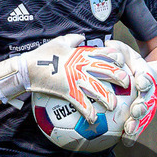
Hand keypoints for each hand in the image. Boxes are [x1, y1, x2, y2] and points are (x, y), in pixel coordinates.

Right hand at [0, 34, 129, 122]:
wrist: (27, 68)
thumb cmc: (41, 55)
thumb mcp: (58, 42)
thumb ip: (72, 39)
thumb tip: (81, 37)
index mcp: (81, 54)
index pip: (103, 54)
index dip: (115, 57)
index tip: (124, 62)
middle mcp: (81, 65)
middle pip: (105, 70)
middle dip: (119, 77)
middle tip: (128, 84)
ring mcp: (75, 78)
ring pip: (97, 88)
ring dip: (107, 98)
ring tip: (114, 106)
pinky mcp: (67, 90)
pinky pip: (81, 103)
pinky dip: (88, 112)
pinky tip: (94, 120)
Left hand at [105, 40, 156, 144]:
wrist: (153, 76)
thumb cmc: (132, 62)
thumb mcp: (126, 53)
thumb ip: (117, 50)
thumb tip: (106, 45)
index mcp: (146, 75)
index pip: (147, 77)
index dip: (145, 80)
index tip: (141, 83)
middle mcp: (149, 92)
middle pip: (147, 100)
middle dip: (142, 106)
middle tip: (136, 110)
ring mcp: (148, 104)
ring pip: (144, 116)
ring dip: (137, 123)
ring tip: (129, 131)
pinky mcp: (143, 115)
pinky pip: (138, 125)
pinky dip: (133, 134)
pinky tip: (126, 142)